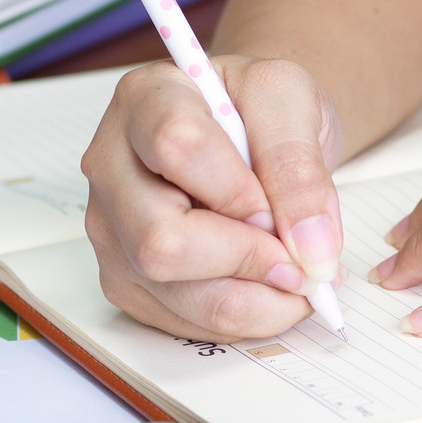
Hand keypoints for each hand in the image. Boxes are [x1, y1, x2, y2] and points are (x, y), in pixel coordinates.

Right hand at [81, 54, 344, 340]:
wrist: (252, 133)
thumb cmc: (261, 110)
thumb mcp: (292, 102)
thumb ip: (300, 168)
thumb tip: (310, 250)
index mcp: (146, 100)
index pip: (176, 147)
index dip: (238, 191)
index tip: (278, 208)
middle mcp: (111, 166)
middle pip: (160, 240)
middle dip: (247, 260)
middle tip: (298, 258)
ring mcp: (111, 228)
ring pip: (173, 291)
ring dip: (255, 299)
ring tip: (297, 276)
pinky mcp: (126, 280)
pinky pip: (182, 322)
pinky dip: (242, 317)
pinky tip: (266, 286)